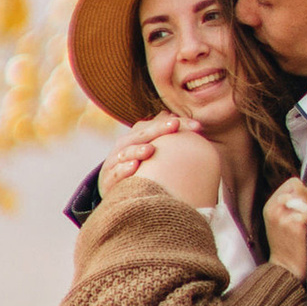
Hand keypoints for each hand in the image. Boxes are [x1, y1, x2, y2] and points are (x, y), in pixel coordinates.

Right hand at [101, 118, 220, 208]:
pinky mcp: (109, 180)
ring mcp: (115, 161)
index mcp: (137, 136)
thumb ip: (162, 136)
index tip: (197, 126)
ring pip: (127, 152)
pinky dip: (124, 170)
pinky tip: (134, 167)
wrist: (112, 189)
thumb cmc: (137, 167)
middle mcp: (125, 145)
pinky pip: (116, 174)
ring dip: (138, 150)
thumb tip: (176, 116)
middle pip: (142, 134)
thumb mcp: (148, 150)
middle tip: (175, 125)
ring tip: (151, 150)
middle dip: (158, 130)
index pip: (157, 126)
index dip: (176, 124)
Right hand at [264, 173, 306, 274]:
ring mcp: (285, 216)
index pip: (293, 183)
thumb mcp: (279, 220)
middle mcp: (275, 208)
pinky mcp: (297, 225)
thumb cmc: (288, 245)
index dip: (303, 192)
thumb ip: (291, 203)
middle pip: (301, 188)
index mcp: (270, 206)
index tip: (305, 207)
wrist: (286, 271)